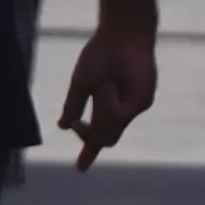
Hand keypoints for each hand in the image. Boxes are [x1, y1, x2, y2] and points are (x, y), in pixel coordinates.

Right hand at [58, 9, 157, 167]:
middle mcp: (120, 109)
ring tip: (103, 86)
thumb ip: (73, 105)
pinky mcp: (143, 101)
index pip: (97, 135)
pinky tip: (109, 86)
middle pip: (105, 138)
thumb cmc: (101, 54)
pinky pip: (121, 116)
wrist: (122, 34)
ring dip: (101, 113)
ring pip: (112, 130)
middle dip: (89, 135)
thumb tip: (62, 126)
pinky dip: (110, 105)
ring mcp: (133, 107)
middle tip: (78, 123)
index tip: (80, 169)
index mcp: (104, 106)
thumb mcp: (81, 83)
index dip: (88, 152)